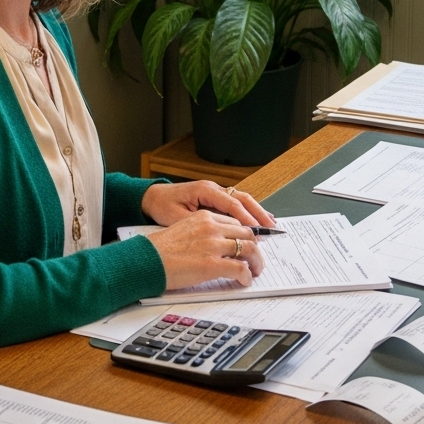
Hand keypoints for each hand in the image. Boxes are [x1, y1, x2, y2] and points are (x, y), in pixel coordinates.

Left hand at [141, 180, 275, 228]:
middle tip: (271, 226)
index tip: (257, 229)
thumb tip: (217, 235)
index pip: (231, 203)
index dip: (245, 217)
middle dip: (257, 212)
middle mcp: (213, 188)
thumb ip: (198, 224)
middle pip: (241, 198)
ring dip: (256, 210)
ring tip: (270, 223)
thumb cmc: (163, 206)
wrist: (153, 197)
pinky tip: (256, 220)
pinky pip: (235, 203)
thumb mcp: (177, 218)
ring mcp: (215, 192)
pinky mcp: (214, 199)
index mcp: (205, 190)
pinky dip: (247, 211)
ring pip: (241, 199)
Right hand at [146, 211, 263, 290]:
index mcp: (204, 217)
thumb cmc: (160, 249)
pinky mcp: (213, 264)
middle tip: (255, 258)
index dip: (245, 235)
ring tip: (255, 270)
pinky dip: (246, 276)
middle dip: (255, 247)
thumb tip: (215, 245)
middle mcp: (212, 227)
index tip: (248, 243)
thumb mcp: (183, 229)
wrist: (147, 260)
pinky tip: (244, 281)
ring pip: (249, 249)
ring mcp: (213, 245)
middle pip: (247, 233)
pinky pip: (240, 269)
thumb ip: (202, 232)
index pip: (235, 223)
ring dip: (256, 262)